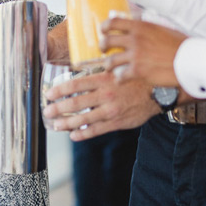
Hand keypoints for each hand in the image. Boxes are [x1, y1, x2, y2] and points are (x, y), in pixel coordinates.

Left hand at [42, 69, 159, 139]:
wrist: (158, 92)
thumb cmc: (136, 78)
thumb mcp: (117, 70)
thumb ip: (99, 74)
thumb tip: (80, 74)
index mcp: (104, 79)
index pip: (75, 85)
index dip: (60, 91)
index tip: (49, 95)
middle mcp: (105, 95)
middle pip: (75, 103)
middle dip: (58, 109)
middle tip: (46, 112)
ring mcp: (110, 110)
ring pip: (83, 119)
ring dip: (66, 123)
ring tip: (56, 125)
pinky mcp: (117, 122)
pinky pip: (96, 130)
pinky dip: (83, 133)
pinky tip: (73, 135)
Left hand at [103, 16, 185, 88]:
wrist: (189, 60)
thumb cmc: (180, 45)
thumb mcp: (162, 28)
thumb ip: (147, 27)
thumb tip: (136, 22)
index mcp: (140, 27)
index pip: (113, 22)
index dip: (104, 27)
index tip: (103, 31)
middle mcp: (135, 39)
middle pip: (107, 41)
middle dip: (102, 47)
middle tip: (104, 50)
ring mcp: (135, 55)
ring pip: (110, 61)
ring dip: (108, 65)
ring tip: (109, 68)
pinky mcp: (138, 71)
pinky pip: (120, 76)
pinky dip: (119, 79)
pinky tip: (121, 80)